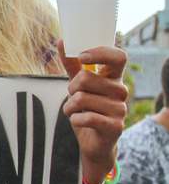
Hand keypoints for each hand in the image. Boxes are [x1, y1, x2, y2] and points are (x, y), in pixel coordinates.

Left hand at [59, 42, 128, 182]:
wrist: (94, 143)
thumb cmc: (87, 110)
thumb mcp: (78, 87)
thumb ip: (72, 66)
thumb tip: (62, 41)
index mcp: (114, 78)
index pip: (119, 57)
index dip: (100, 53)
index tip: (82, 56)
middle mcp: (121, 91)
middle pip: (87, 78)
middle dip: (70, 89)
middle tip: (73, 98)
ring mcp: (120, 109)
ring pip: (82, 98)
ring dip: (70, 107)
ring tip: (75, 112)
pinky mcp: (115, 127)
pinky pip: (86, 117)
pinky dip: (74, 119)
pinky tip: (79, 122)